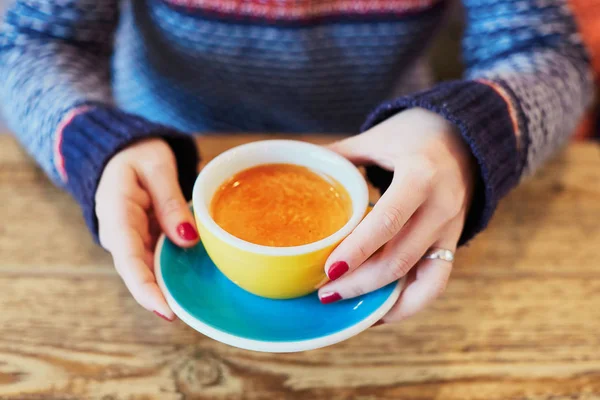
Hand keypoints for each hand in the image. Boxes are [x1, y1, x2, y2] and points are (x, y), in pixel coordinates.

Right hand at [95, 138, 198, 320]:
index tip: (165, 310)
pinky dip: (172, 272)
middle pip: (137, 272)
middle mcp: (118, 232)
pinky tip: (191, 285)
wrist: (124, 150)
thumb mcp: (156, 167)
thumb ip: (170, 201)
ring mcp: (130, 238)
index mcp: (116, 212)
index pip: (129, 258)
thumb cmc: (139, 154)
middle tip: (184, 317)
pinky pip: (156, 259)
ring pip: (148, 269)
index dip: (145, 288)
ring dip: (166, 287)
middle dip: (158, 297)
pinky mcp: (143, 239)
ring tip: (191, 307)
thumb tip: (187, 238)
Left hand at [319, 108, 475, 322]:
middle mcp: (441, 208)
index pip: (387, 222)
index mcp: (420, 176)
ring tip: (349, 305)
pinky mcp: (453, 243)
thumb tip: (301, 170)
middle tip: (324, 292)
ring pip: (419, 279)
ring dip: (382, 299)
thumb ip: (340, 155)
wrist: (467, 135)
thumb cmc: (415, 133)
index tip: (328, 269)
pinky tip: (381, 310)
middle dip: (360, 283)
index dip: (357, 250)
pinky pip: (436, 283)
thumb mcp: (377, 137)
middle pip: (399, 259)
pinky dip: (410, 302)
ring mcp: (451, 230)